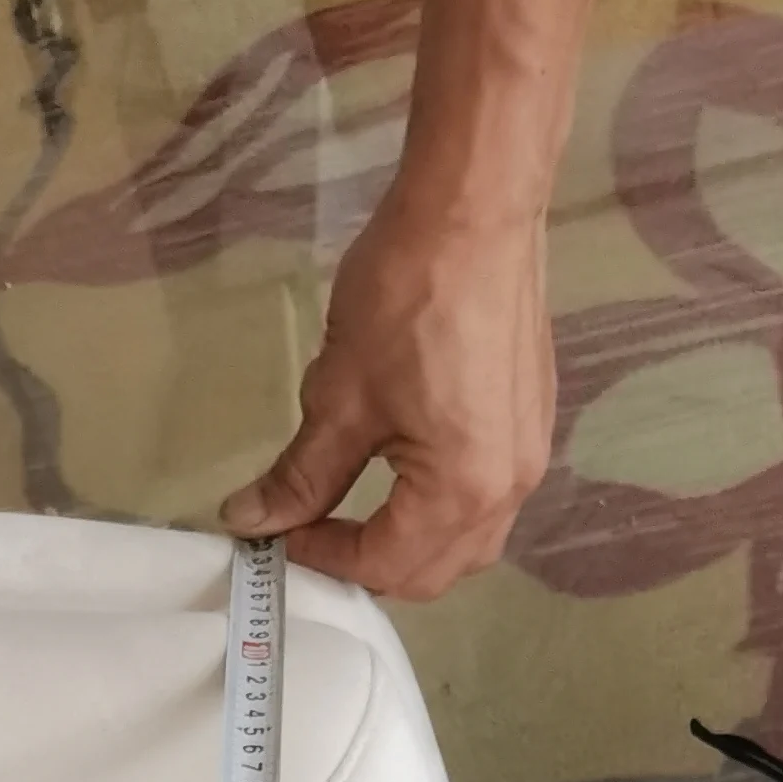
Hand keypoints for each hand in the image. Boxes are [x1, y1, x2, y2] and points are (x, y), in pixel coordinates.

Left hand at [221, 195, 554, 601]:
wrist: (477, 208)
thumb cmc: (406, 296)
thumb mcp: (340, 395)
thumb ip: (300, 474)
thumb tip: (251, 520)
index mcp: (462, 492)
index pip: (384, 565)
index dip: (323, 559)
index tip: (279, 533)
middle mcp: (509, 491)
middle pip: (432, 572)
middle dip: (369, 564)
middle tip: (312, 530)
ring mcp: (528, 458)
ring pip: (465, 544)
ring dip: (409, 545)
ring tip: (355, 512)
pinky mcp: (531, 424)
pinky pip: (486, 500)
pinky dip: (440, 511)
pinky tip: (404, 476)